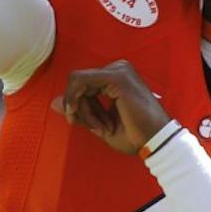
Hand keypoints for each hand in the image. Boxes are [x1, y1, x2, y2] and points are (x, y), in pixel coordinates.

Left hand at [53, 60, 169, 154]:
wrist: (156, 142)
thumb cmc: (135, 135)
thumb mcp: (98, 123)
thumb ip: (78, 110)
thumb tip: (54, 102)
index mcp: (115, 77)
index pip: (82, 82)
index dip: (75, 103)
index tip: (81, 122)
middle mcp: (117, 69)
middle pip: (77, 81)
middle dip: (76, 106)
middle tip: (88, 125)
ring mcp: (118, 70)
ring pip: (77, 81)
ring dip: (80, 107)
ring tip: (98, 125)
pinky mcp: (117, 77)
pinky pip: (80, 82)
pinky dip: (79, 102)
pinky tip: (91, 118)